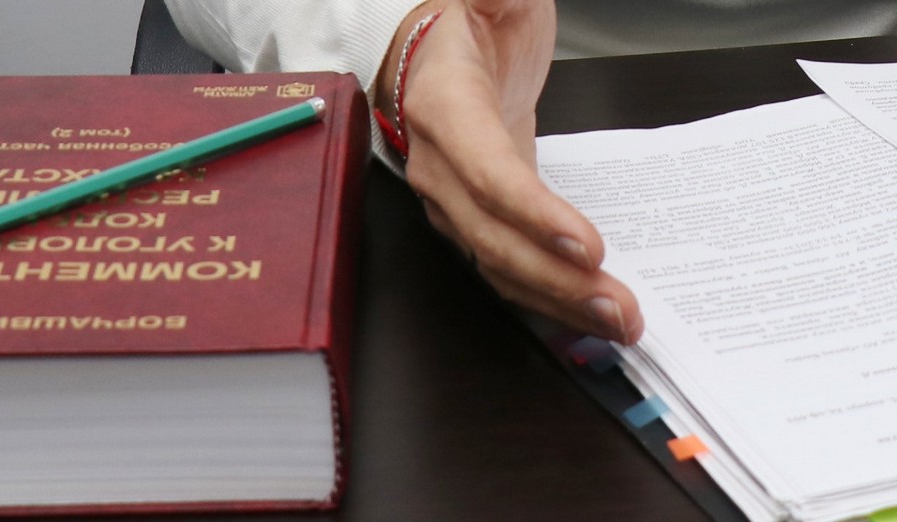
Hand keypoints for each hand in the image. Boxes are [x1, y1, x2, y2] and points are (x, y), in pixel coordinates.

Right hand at [377, 0, 643, 343]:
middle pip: (493, 238)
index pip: (485, 172)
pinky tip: (589, 312)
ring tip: (618, 323)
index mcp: (445, 106)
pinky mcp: (479, 216)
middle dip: (557, 280)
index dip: (533, 215)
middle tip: (620, 308)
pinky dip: (548, 295)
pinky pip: (507, 266)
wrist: (441, 51)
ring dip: (558, 300)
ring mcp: (454, 199)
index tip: (588, 246)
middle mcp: (440, 165)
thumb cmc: (473, 20)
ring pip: (499, 264)